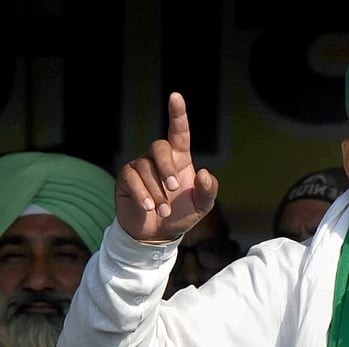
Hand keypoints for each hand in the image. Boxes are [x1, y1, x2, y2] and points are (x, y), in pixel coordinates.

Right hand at [116, 92, 218, 241]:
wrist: (157, 234)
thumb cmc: (181, 215)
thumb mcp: (202, 206)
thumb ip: (208, 191)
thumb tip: (205, 173)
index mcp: (180, 158)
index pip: (179, 131)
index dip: (177, 113)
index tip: (175, 96)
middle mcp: (158, 158)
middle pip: (160, 147)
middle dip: (167, 167)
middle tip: (174, 188)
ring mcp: (140, 166)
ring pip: (146, 168)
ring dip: (157, 191)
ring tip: (163, 211)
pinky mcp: (126, 178)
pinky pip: (132, 179)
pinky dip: (142, 194)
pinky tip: (148, 207)